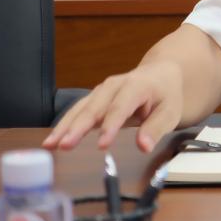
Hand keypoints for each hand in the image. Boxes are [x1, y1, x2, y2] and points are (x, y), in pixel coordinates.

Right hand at [42, 61, 184, 152]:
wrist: (160, 74)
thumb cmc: (166, 95)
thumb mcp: (170, 112)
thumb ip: (156, 129)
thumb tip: (143, 147)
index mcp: (137, 86)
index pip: (121, 107)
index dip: (111, 126)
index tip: (102, 145)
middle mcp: (115, 85)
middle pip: (94, 107)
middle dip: (78, 127)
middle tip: (65, 145)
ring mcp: (101, 90)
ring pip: (80, 108)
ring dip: (65, 126)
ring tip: (50, 144)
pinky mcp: (94, 98)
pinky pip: (77, 111)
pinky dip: (64, 124)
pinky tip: (52, 139)